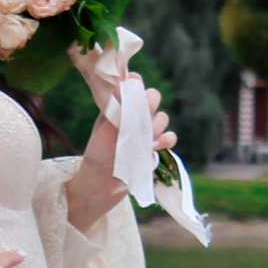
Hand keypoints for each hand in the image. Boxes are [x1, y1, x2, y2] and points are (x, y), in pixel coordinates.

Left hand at [66, 87, 175, 232]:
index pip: (133, 86)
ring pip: (162, 118)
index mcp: (118, 107)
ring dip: (157, 124)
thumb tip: (127, 81)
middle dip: (151, 104)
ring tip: (145, 138)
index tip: (134, 89)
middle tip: (142, 116)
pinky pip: (170, 137)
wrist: (100, 186)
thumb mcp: (104, 128)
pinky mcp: (153, 148)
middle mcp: (132, 117)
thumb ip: (118, 106)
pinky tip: (155, 146)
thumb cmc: (97, 155)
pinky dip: (166, 139)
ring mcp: (144, 132)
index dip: (137, 85)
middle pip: (153, 98)